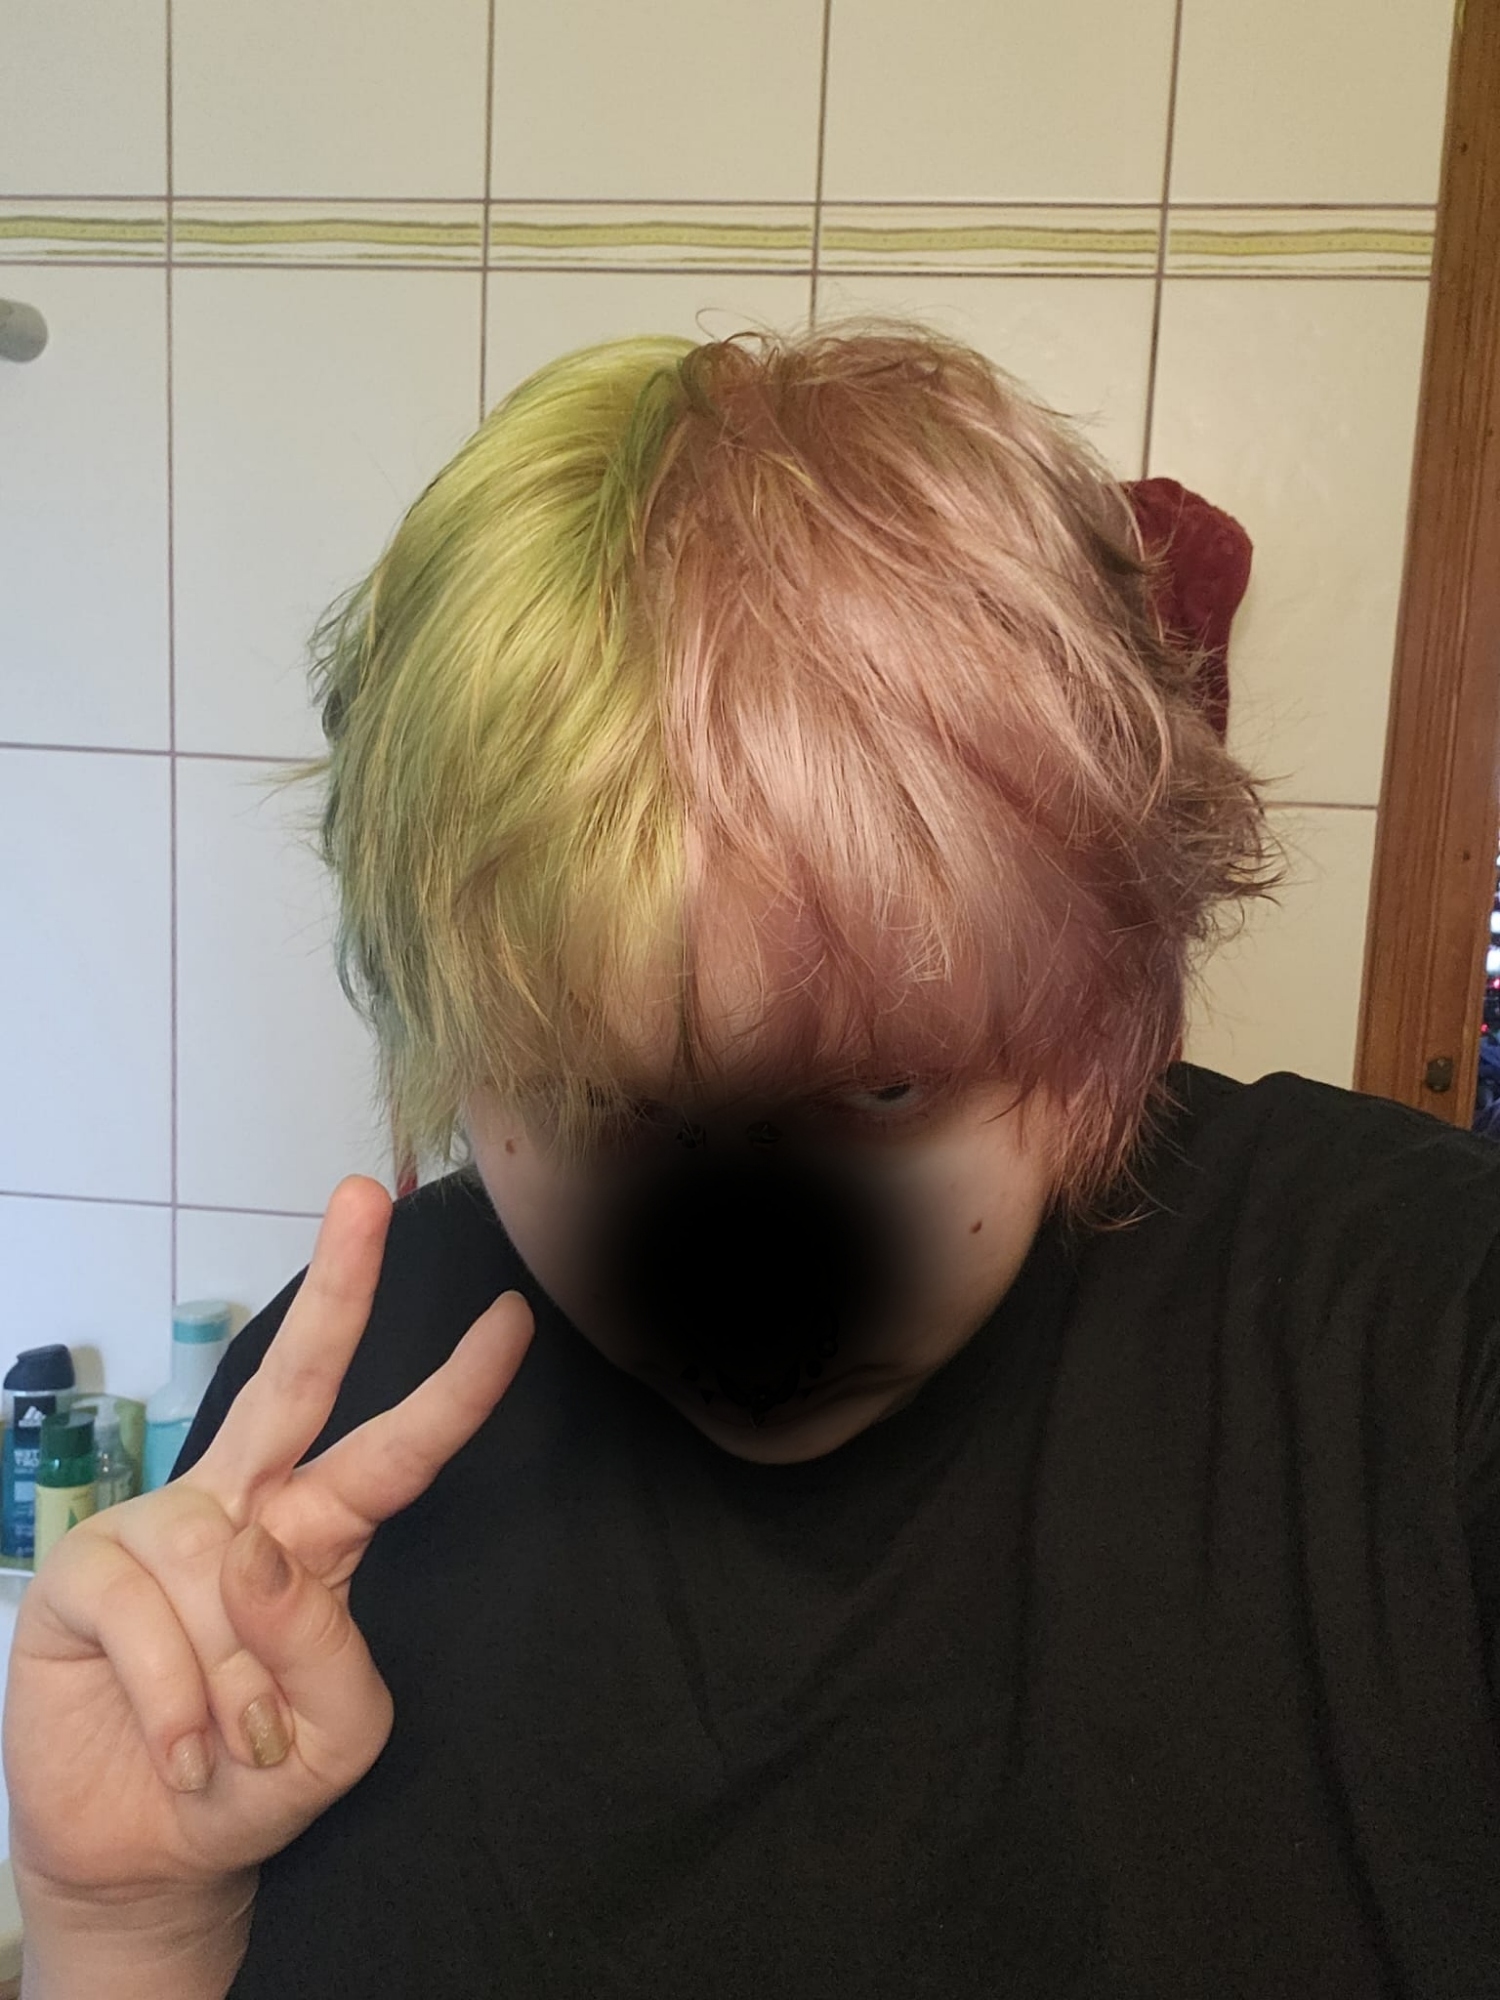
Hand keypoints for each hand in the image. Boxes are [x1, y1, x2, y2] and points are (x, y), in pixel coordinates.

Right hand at [3, 1174, 533, 1913]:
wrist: (150, 1850)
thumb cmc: (259, 1775)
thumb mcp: (337, 1734)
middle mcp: (242, 1507)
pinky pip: (148, 1618)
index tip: (513, 1318)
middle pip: (293, 1381)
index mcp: (320, 1531)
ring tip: (227, 1749)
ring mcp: (160, 1531)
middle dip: (335, 1286)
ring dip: (237, 1689)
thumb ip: (327, 1650)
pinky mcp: (85, 1573)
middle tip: (364, 1195)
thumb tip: (257, 1548)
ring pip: (223, 1573)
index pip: (396, 1450)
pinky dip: (176, 1705)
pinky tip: (181, 1750)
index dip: (456, 1389)